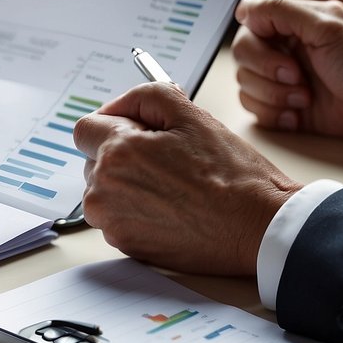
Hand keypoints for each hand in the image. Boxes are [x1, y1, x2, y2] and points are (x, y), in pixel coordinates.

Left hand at [73, 82, 301, 275]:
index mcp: (116, 151)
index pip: (85, 129)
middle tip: (167, 160)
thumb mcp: (191, 114)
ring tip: (173, 187)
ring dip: (127, 184)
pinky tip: (172, 209)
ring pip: (104, 191)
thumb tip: (118, 106)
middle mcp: (104, 188)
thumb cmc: (231, 173)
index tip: (134, 131)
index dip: (112, 124)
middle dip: (121, 155)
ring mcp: (111, 221)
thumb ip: (145, 97)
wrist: (257, 226)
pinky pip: (117, 218)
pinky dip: (136, 211)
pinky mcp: (125, 245)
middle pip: (93, 161)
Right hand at [232, 0, 342, 135]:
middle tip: (298, 78)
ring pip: (245, 85)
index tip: (284, 52)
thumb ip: (282, 10)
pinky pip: (254, 110)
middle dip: (267, 72)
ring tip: (305, 99)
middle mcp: (282, 48)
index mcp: (292, 23)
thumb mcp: (327, 26)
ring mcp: (280, 78)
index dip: (257, 43)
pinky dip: (274, 115)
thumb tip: (244, 7)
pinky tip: (299, 115)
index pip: (248, 24)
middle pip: (242, 57)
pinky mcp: (281, 105)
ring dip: (273, 96)